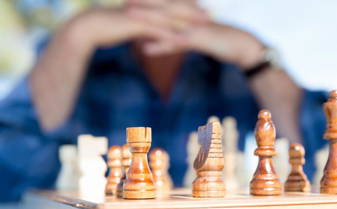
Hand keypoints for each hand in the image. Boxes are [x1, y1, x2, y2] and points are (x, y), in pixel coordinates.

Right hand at [61, 3, 208, 54]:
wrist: (88, 27)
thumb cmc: (106, 28)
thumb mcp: (128, 27)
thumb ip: (141, 27)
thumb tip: (149, 32)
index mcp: (144, 6)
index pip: (170, 4)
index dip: (187, 7)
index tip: (201, 10)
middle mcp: (145, 7)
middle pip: (174, 7)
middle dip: (193, 11)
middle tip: (210, 15)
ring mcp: (141, 15)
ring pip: (169, 17)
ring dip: (187, 21)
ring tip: (203, 26)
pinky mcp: (136, 24)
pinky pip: (157, 30)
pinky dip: (171, 34)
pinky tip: (183, 39)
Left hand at [125, 0, 264, 67]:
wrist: (244, 47)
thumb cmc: (224, 41)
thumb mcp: (201, 39)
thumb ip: (183, 39)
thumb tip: (169, 41)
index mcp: (191, 13)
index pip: (167, 3)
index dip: (150, 0)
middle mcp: (191, 16)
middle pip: (162, 7)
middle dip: (142, 3)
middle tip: (123, 0)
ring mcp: (194, 27)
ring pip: (167, 21)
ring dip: (147, 18)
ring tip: (128, 15)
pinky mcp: (198, 40)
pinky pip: (176, 43)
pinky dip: (161, 46)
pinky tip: (146, 49)